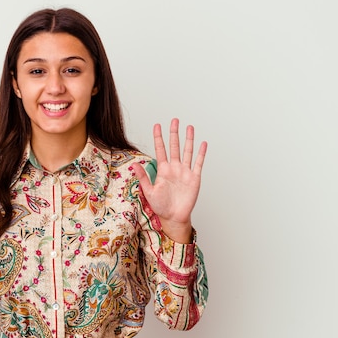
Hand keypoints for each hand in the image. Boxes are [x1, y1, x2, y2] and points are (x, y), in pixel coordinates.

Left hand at [132, 118, 206, 242]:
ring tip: (189, 127)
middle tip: (174, 120)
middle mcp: (174, 168)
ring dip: (188, 139)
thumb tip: (134, 165)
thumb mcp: (149, 192)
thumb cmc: (160, 206)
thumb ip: (143, 178)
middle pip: (174, 146)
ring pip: (187, 151)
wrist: (173, 217)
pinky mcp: (194, 178)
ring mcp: (185, 172)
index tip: (157, 125)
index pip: (160, 149)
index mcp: (162, 170)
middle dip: (174, 133)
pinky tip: (203, 143)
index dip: (158, 137)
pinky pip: (198, 163)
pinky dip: (201, 153)